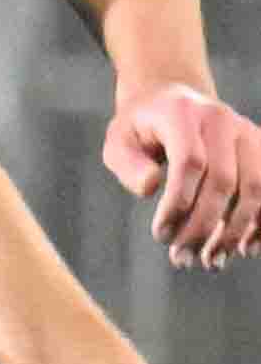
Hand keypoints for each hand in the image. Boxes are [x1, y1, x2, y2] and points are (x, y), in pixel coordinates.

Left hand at [114, 79, 260, 267]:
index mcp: (182, 114)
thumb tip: (150, 187)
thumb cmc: (140, 129)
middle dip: (203, 226)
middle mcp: (221, 120)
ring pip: (255, 187)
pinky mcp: (260, 149)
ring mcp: (247, 134)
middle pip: (223, 180)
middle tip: (182, 260)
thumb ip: (128, 164)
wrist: (172, 101)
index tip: (160, 236)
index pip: (190, 162)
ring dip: (236, 230)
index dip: (179, 203)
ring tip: (211, 262)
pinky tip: (245, 248)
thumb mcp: (118, 141)